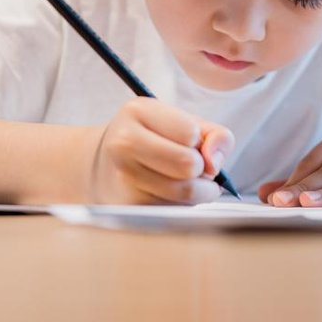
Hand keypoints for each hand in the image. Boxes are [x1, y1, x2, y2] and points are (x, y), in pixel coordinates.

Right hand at [89, 97, 233, 204]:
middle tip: (193, 165)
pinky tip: (170, 193)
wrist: (107, 164)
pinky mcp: (127, 204)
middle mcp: (124, 142)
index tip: (189, 142)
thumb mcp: (184, 123)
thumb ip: (215, 135)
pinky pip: (175, 210)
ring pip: (185, 192)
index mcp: (138, 111)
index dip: (198, 141)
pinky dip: (183, 205)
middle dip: (201, 168)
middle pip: (188, 164)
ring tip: (186, 180)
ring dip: (198, 190)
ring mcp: (122, 176)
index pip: (190, 133)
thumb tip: (215, 164)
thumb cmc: (155, 140)